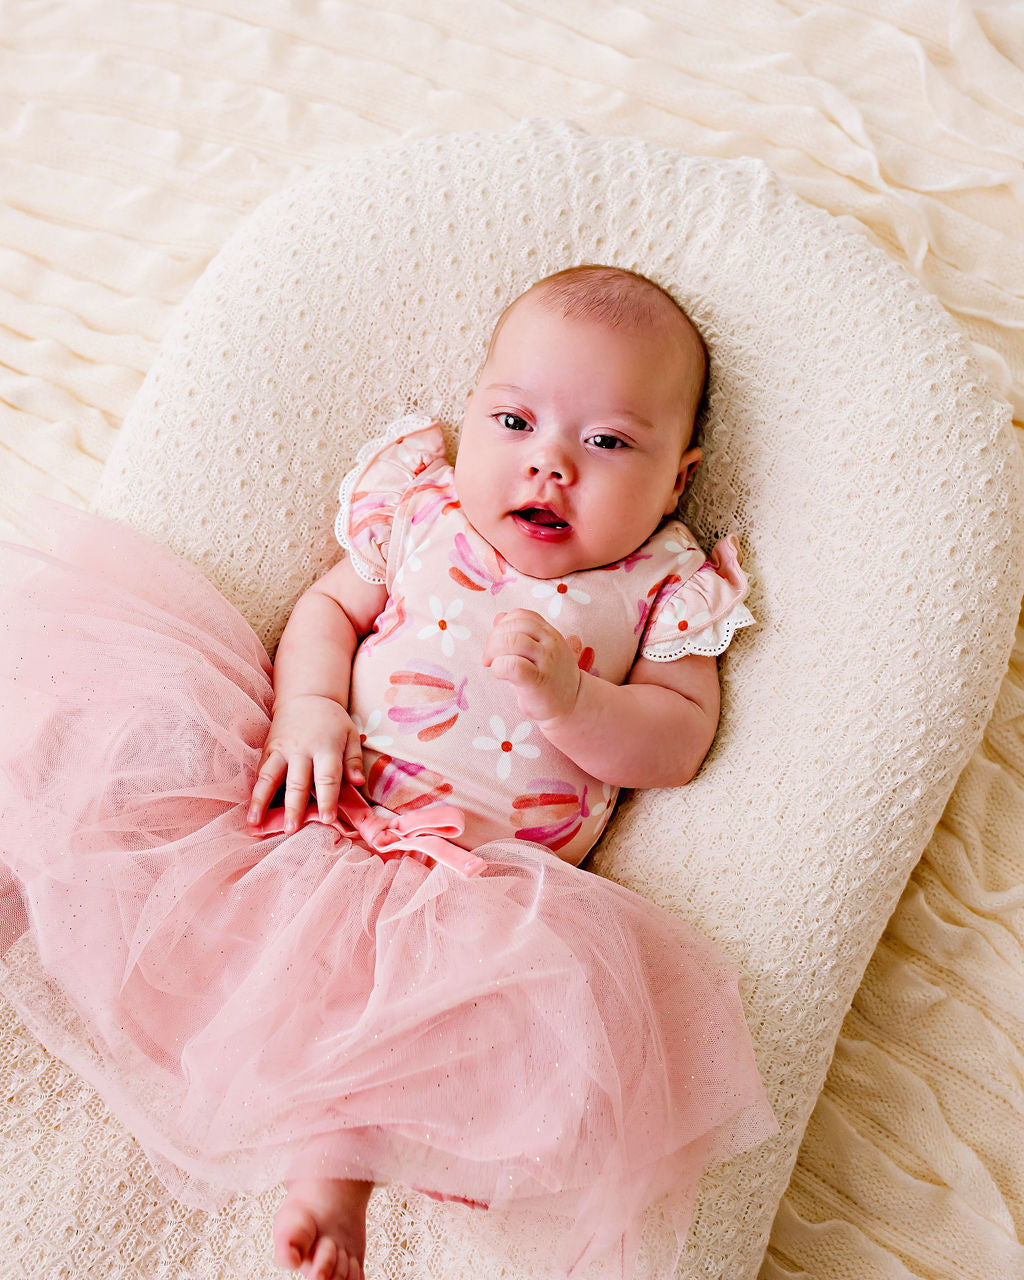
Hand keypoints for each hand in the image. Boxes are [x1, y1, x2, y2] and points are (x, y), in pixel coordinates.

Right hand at [247, 694, 364, 832]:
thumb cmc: (332, 722)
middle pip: (297, 782)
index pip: (327, 777)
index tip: (327, 819)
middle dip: (294, 807)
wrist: (305, 697)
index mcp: (326, 748)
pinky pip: (260, 772)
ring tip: (255, 823)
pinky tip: (250, 810)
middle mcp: (301, 750)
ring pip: (270, 777)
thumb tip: (358, 783)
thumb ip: (353, 761)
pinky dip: (254, 791)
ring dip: (262, 801)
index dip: (327, 799)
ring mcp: (281, 750)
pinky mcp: (268, 749)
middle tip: (291, 830)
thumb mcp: (350, 735)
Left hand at [482, 609, 582, 723]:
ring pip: (513, 641)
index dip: (503, 626)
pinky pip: (513, 665)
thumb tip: (498, 617)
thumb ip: (520, 633)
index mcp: (549, 633)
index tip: (497, 644)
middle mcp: (550, 643)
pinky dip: (499, 667)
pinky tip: (500, 674)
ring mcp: (546, 661)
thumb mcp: (539, 650)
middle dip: (493, 639)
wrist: (573, 705)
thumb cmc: (550, 678)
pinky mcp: (538, 681)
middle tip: (488, 657)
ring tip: (492, 665)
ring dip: (494, 651)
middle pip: (514, 626)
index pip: (521, 615)